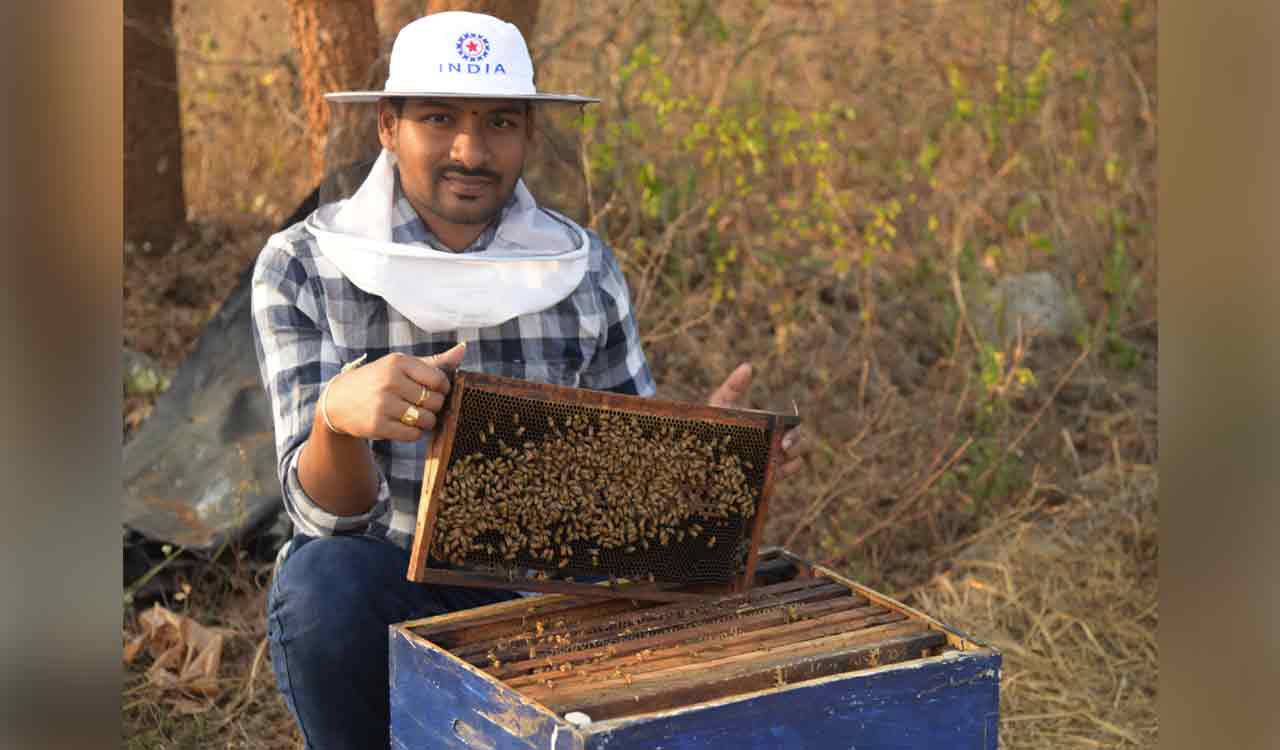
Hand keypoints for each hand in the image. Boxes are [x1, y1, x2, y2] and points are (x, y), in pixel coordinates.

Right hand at [322, 343, 465, 440]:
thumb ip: (434, 361)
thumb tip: (464, 349)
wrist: (337, 401)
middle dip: (434, 407)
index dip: (443, 389)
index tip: (434, 391)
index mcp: (398, 362)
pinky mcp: (377, 425)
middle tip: (423, 406)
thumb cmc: (377, 380)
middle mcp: (390, 380)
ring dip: (425, 422)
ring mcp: (382, 404)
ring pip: (425, 420)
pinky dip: (413, 433)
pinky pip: (412, 435)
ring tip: (414, 415)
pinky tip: (403, 425)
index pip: (439, 379)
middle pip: (435, 402)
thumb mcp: (401, 366)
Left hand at [708, 362, 809, 479]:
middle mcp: (773, 442)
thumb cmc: (710, 425)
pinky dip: (787, 471)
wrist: (698, 454)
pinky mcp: (764, 476)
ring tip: (780, 458)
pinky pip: (784, 474)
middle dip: (796, 443)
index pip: (791, 425)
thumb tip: (748, 366)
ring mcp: (770, 460)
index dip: (794, 427)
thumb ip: (732, 386)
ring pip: (795, 458)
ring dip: (793, 457)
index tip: (785, 427)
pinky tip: (779, 469)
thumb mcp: (719, 404)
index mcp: (768, 426)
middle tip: (783, 446)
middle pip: (798, 442)